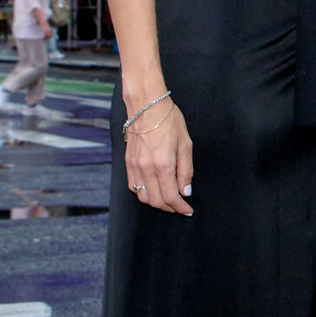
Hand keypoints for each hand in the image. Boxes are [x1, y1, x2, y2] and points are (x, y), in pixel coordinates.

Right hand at [123, 95, 193, 215]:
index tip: (188, 210)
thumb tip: (185, 192)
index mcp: (163, 164)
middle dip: (170, 208)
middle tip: (180, 207)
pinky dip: (143, 194)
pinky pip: (133, 187)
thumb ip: (185, 170)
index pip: (171, 196)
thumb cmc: (169, 121)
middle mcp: (146, 168)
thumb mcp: (185, 143)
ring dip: (156, 203)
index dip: (180, 207)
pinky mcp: (127, 163)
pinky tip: (153, 191)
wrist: (146, 106)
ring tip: (168, 201)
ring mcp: (134, 166)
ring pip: (143, 197)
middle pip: (156, 200)